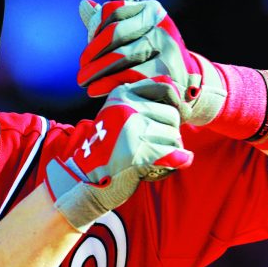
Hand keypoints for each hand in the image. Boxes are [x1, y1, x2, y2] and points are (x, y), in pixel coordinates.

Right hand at [46, 79, 192, 230]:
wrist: (86, 178)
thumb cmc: (107, 148)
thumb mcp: (117, 115)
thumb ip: (142, 102)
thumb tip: (182, 96)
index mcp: (121, 96)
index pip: (164, 88)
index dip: (174, 103)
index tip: (169, 119)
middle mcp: (127, 109)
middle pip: (172, 115)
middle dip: (168, 132)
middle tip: (153, 145)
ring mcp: (133, 131)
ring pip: (175, 136)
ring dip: (170, 150)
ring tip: (152, 157)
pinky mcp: (140, 154)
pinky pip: (176, 155)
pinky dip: (178, 161)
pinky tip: (170, 164)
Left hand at [77, 0, 226, 125]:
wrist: (183, 83)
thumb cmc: (149, 56)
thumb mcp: (132, 35)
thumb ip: (108, 23)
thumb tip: (83, 5)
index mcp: (152, 10)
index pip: (113, 11)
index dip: (94, 30)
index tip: (88, 48)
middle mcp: (161, 26)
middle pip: (115, 33)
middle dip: (92, 53)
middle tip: (81, 71)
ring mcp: (167, 49)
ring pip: (121, 56)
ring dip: (96, 71)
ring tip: (85, 83)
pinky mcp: (166, 73)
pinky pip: (129, 76)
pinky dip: (108, 84)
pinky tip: (97, 89)